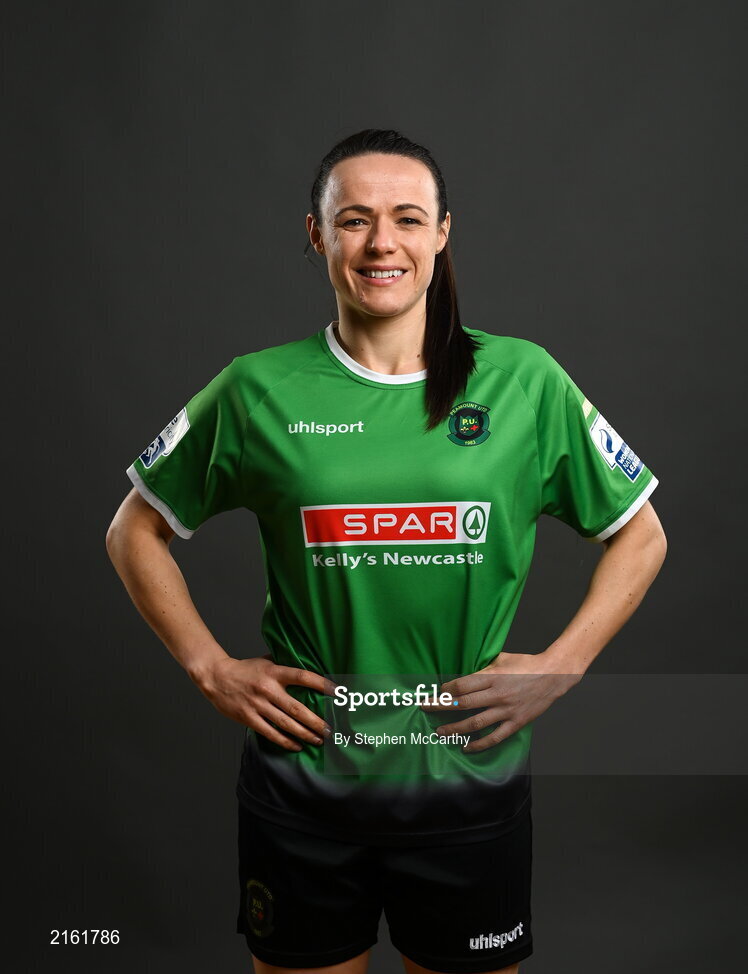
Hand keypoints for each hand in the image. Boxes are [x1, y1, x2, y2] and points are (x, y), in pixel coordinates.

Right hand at [196, 655, 336, 751]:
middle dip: (315, 721)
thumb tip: (309, 666)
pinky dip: (285, 741)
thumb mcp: (267, 662)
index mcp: (274, 672)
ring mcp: (258, 705)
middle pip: (296, 708)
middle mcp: (267, 689)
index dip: (321, 684)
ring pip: (285, 724)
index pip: (302, 677)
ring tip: (318, 740)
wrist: (216, 677)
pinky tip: (296, 745)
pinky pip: (270, 733)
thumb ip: (285, 666)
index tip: (337, 692)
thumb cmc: (245, 670)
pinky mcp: (249, 718)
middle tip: (329, 729)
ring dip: (304, 734)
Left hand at [421, 651, 580, 752]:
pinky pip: (495, 736)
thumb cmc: (526, 664)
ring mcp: (507, 710)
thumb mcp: (502, 658)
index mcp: (493, 676)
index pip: (462, 684)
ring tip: (440, 731)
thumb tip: (464, 670)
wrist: (553, 675)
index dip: (446, 690)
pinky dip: (480, 744)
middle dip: (441, 706)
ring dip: (455, 727)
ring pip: (475, 722)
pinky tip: (466, 747)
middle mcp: (498, 694)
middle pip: (463, 702)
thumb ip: (484, 666)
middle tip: (425, 708)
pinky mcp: (516, 722)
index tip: (436, 692)